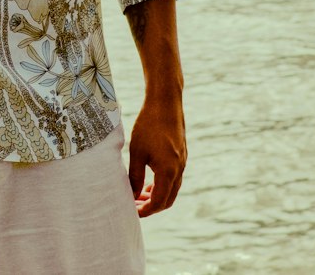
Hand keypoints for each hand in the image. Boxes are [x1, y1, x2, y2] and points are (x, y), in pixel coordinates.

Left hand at [127, 95, 185, 217]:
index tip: (132, 211)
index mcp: (168, 172)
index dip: (145, 210)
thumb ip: (135, 176)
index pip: (159, 202)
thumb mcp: (137, 152)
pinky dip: (162, 184)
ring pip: (172, 188)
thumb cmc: (149, 125)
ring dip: (157, 195)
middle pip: (167, 199)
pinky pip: (174, 177)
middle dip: (151, 206)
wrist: (165, 102)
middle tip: (135, 205)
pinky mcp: (181, 154)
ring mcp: (182, 162)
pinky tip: (149, 179)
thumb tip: (132, 195)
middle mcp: (179, 170)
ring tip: (139, 194)